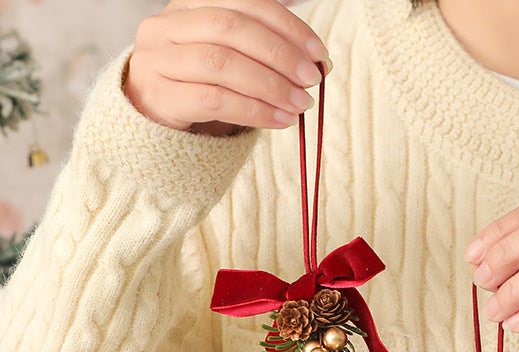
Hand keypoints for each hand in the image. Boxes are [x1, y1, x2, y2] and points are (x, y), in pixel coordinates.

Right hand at [124, 0, 330, 134]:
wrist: (150, 125)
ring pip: (221, 63)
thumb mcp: (230, 61)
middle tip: (312, 79)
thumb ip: (265, 52)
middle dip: (280, 53)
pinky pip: (214, 100)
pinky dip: (254, 111)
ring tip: (300, 104)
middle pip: (231, 27)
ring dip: (270, 85)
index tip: (319, 52)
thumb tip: (320, 59)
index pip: (244, 2)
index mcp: (190, 6)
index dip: (286, 25)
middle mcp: (168, 26)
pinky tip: (280, 121)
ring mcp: (158, 60)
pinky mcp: (159, 97)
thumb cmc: (199, 89)